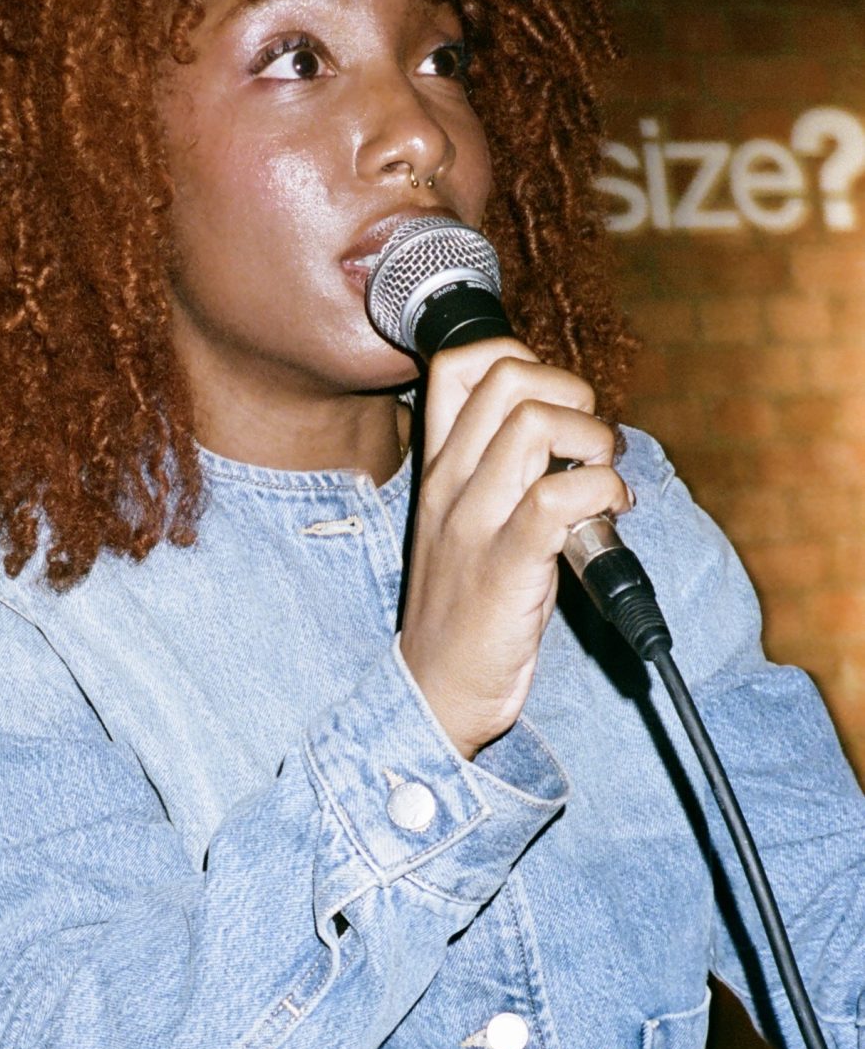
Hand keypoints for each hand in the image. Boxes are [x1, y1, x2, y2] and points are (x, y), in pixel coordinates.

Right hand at [397, 339, 632, 759]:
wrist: (437, 690)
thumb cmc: (464, 605)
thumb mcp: (463, 520)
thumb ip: (496, 467)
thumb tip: (565, 424)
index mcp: (438, 468)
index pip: (457, 363)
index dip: (520, 358)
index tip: (553, 405)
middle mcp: (450, 484)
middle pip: (508, 377)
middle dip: (571, 394)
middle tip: (589, 446)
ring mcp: (475, 523)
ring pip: (536, 425)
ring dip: (594, 443)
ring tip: (603, 483)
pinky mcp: (508, 565)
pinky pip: (561, 496)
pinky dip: (604, 491)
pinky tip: (611, 515)